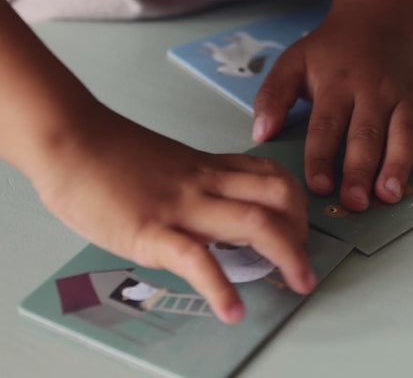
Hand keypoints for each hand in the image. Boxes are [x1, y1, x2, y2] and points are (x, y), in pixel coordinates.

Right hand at [34, 104, 315, 323]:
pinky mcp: (151, 229)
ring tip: (299, 283)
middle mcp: (204, 183)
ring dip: (287, 254)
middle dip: (302, 228)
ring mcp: (182, 205)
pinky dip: (219, 287)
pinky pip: (195, 258)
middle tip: (302, 257)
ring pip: (253, 221)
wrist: (72, 140)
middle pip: (276, 194)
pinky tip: (231, 310)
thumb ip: (190, 181)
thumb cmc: (110, 151)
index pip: (268, 174)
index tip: (297, 223)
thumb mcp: (164, 161)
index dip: (295, 200)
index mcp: (205, 167)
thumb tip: (205, 205)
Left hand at [253, 12, 412, 210]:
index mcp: (335, 83)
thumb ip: (273, 96)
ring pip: (399, 134)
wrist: (376, 19)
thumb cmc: (327, 49)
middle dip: (359, 171)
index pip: (326, 126)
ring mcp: (397, 96)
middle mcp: (370, 90)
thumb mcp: (292, 63)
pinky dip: (412, 156)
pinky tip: (405, 180)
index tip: (318, 186)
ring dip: (394, 168)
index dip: (322, 158)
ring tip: (386, 197)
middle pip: (364, 135)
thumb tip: (261, 134)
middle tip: (352, 202)